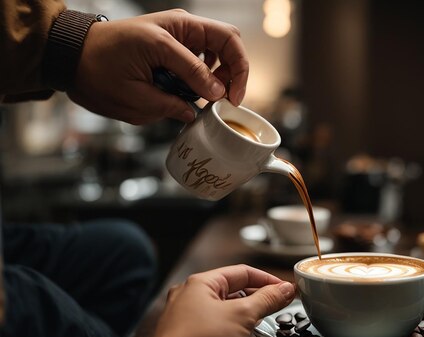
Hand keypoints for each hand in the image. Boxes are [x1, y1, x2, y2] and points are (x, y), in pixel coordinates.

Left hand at [69, 9, 248, 123]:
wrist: (72, 59)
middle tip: (226, 98)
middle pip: (227, 42)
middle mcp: (180, 29)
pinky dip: (203, 77)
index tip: (231, 98)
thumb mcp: (136, 91)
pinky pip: (199, 60)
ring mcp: (176, 36)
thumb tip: (203, 106)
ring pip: (216, 51)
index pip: (226, 43)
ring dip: (218, 75)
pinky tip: (193, 91)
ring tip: (208, 96)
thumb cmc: (96, 68)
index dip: (237, 73)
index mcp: (174, 32)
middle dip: (233, 71)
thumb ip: (173, 100)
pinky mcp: (171, 49)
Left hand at [150, 265, 294, 336]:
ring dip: (243, 309)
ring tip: (261, 319)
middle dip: (257, 295)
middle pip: (232, 287)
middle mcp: (189, 292)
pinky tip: (238, 333)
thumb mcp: (243, 315)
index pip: (242, 272)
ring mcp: (183, 312)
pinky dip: (229, 322)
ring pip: (221, 304)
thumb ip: (267, 299)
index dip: (267, 280)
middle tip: (278, 305)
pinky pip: (212, 319)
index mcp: (202, 281)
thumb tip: (286, 289)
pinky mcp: (182, 331)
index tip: (285, 290)